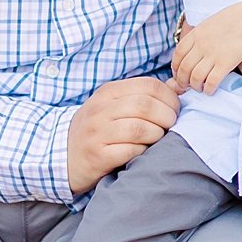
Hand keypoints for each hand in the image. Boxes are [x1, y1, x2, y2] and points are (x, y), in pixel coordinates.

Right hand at [66, 77, 179, 195]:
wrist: (64, 155)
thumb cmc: (98, 129)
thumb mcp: (115, 105)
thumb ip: (144, 95)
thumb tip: (176, 86)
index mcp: (108, 92)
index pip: (148, 85)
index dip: (169, 97)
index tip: (175, 110)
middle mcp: (100, 109)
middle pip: (145, 105)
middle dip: (167, 116)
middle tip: (171, 125)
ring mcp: (97, 133)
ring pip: (139, 128)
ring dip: (156, 134)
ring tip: (158, 138)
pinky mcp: (97, 156)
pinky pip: (129, 151)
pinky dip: (143, 151)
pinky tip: (143, 152)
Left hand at [172, 0, 241, 93]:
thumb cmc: (238, 18)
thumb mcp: (213, 21)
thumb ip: (202, 33)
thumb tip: (195, 43)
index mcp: (197, 33)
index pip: (178, 54)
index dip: (175, 67)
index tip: (178, 73)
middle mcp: (202, 44)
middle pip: (184, 68)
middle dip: (182, 81)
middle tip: (185, 86)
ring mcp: (213, 54)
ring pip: (195, 77)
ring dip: (194, 86)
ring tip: (199, 89)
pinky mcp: (226, 63)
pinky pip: (211, 81)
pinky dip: (208, 89)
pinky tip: (210, 90)